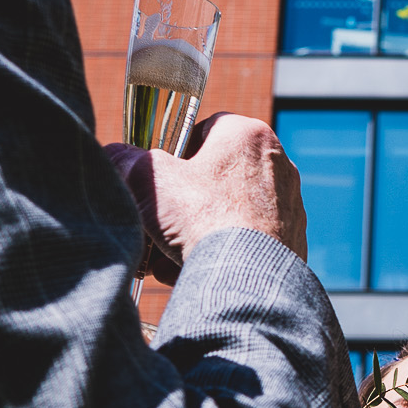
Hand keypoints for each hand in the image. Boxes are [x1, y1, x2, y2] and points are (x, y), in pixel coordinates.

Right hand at [110, 114, 308, 275]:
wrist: (247, 277)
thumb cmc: (202, 217)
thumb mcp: (149, 179)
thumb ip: (127, 159)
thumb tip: (115, 155)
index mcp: (247, 133)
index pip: (202, 129)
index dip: (173, 154)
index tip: (159, 180)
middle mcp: (276, 163)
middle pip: (214, 177)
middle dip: (182, 204)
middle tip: (160, 225)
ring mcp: (288, 204)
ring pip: (226, 213)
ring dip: (195, 232)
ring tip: (172, 255)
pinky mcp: (292, 240)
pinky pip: (245, 241)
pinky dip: (220, 253)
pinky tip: (197, 271)